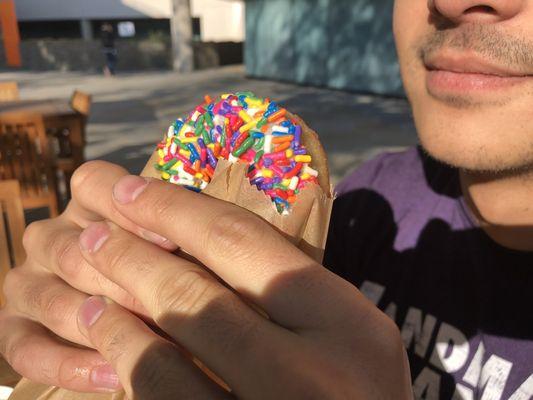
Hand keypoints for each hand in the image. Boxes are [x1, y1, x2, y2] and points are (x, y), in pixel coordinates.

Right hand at [0, 162, 176, 392]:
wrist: (154, 325)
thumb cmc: (179, 276)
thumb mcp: (181, 250)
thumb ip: (176, 234)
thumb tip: (174, 238)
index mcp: (91, 204)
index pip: (91, 183)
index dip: (129, 211)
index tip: (173, 242)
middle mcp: (52, 236)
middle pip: (70, 249)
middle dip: (123, 279)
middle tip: (166, 304)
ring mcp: (28, 282)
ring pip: (46, 299)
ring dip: (96, 324)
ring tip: (146, 343)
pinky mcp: (16, 329)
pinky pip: (24, 348)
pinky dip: (68, 365)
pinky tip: (113, 376)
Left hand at [2, 161, 411, 398]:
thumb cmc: (356, 393)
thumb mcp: (352, 337)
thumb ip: (296, 292)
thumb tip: (207, 232)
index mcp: (347, 326)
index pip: (244, 243)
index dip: (175, 209)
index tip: (132, 189)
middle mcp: (308, 376)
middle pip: (195, 293)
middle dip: (130, 252)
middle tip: (93, 228)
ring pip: (161, 355)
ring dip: (113, 307)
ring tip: (90, 278)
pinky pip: (156, 398)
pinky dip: (124, 359)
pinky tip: (106, 331)